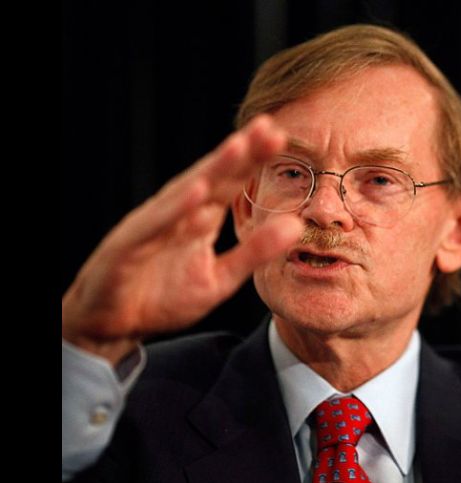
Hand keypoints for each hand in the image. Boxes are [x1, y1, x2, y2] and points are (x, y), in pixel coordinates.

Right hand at [62, 115, 302, 363]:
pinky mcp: (127, 248)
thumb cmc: (163, 299)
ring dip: (211, 169)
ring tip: (239, 146)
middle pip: (212, 178)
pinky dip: (174, 208)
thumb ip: (254, 252)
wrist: (113, 327)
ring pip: (184, 193)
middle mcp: (177, 215)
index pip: (231, 184)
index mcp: (200, 219)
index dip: (254, 161)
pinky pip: (153, 226)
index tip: (282, 137)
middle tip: (268, 127)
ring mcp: (151, 228)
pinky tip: (197, 192)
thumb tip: (297, 226)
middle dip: (239, 152)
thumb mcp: (221, 279)